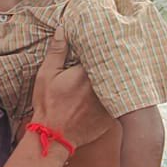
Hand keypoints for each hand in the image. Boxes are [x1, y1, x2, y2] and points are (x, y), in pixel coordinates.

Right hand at [30, 33, 112, 147]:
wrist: (53, 136)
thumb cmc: (47, 105)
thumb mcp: (46, 75)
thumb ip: (57, 52)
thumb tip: (63, 29)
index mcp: (86, 74)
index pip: (101, 55)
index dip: (102, 49)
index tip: (104, 42)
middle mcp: (102, 88)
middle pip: (112, 70)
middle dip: (111, 63)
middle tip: (115, 54)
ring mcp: (109, 104)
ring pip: (117, 87)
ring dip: (116, 80)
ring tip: (120, 72)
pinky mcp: (112, 117)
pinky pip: (118, 103)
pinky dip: (116, 99)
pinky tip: (114, 94)